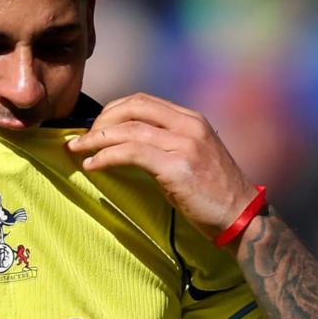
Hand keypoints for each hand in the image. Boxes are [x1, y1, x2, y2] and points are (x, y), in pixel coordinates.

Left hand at [66, 93, 256, 241]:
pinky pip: (131, 153)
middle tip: (82, 139)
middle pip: (133, 108)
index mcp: (191, 119)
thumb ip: (164, 143)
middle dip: (101, 120)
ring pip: (128, 130)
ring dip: (96, 139)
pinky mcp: (177, 167)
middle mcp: (189, 125)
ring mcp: (185, 144)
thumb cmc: (212, 192)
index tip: (95, 126)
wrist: (240, 217)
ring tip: (77, 150)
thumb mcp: (190, 156)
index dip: (112, 110)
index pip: (143, 101)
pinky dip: (106, 156)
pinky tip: (92, 165)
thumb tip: (123, 143)